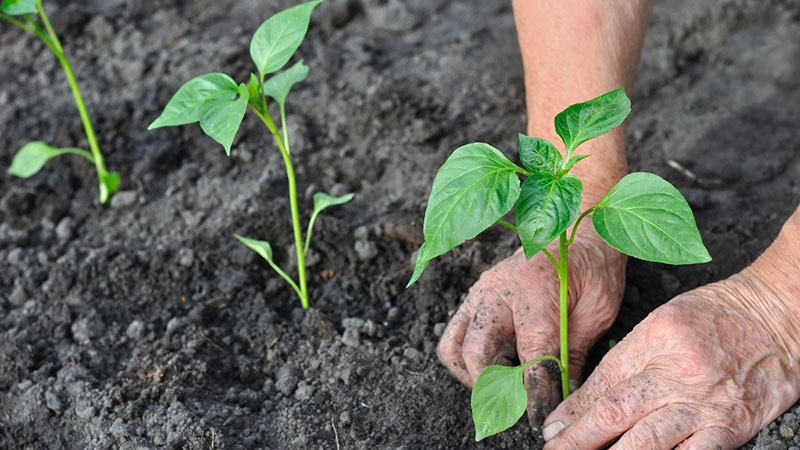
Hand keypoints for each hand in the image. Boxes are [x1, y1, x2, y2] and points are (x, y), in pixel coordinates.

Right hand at [437, 230, 625, 427]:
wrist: (576, 230)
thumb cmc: (593, 268)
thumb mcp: (598, 311)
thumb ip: (575, 353)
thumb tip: (563, 396)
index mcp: (536, 289)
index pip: (531, 354)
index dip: (536, 392)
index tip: (541, 418)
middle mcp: (499, 289)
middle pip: (478, 354)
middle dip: (499, 389)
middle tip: (521, 405)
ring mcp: (480, 292)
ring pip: (455, 348)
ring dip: (475, 376)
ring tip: (506, 386)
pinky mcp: (473, 298)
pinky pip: (454, 336)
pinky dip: (468, 360)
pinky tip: (497, 367)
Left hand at [542, 270, 799, 449]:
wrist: (777, 314)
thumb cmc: (714, 317)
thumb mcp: (661, 326)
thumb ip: (623, 364)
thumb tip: (582, 403)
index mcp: (652, 341)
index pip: (602, 385)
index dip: (572, 414)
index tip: (551, 432)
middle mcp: (675, 372)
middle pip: (617, 413)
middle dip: (580, 441)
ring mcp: (705, 402)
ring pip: (650, 441)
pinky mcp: (732, 425)